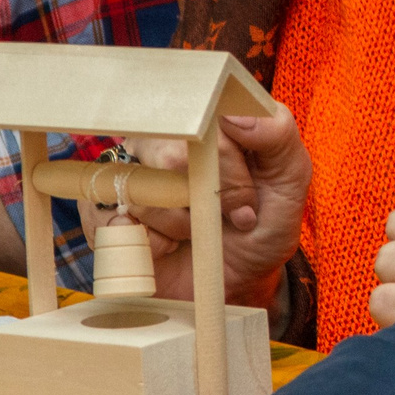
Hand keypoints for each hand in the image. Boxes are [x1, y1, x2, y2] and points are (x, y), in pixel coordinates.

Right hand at [128, 111, 311, 306]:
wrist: (236, 281)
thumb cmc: (263, 225)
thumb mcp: (290, 179)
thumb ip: (278, 134)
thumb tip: (234, 114)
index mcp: (204, 118)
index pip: (204, 119)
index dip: (228, 166)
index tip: (248, 201)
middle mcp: (162, 136)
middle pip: (169, 154)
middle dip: (209, 200)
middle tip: (231, 220)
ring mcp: (128, 171)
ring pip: (138, 187)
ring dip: (179, 225)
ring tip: (196, 233)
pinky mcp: (103, 211)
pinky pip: (110, 219)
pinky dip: (148, 244)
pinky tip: (166, 247)